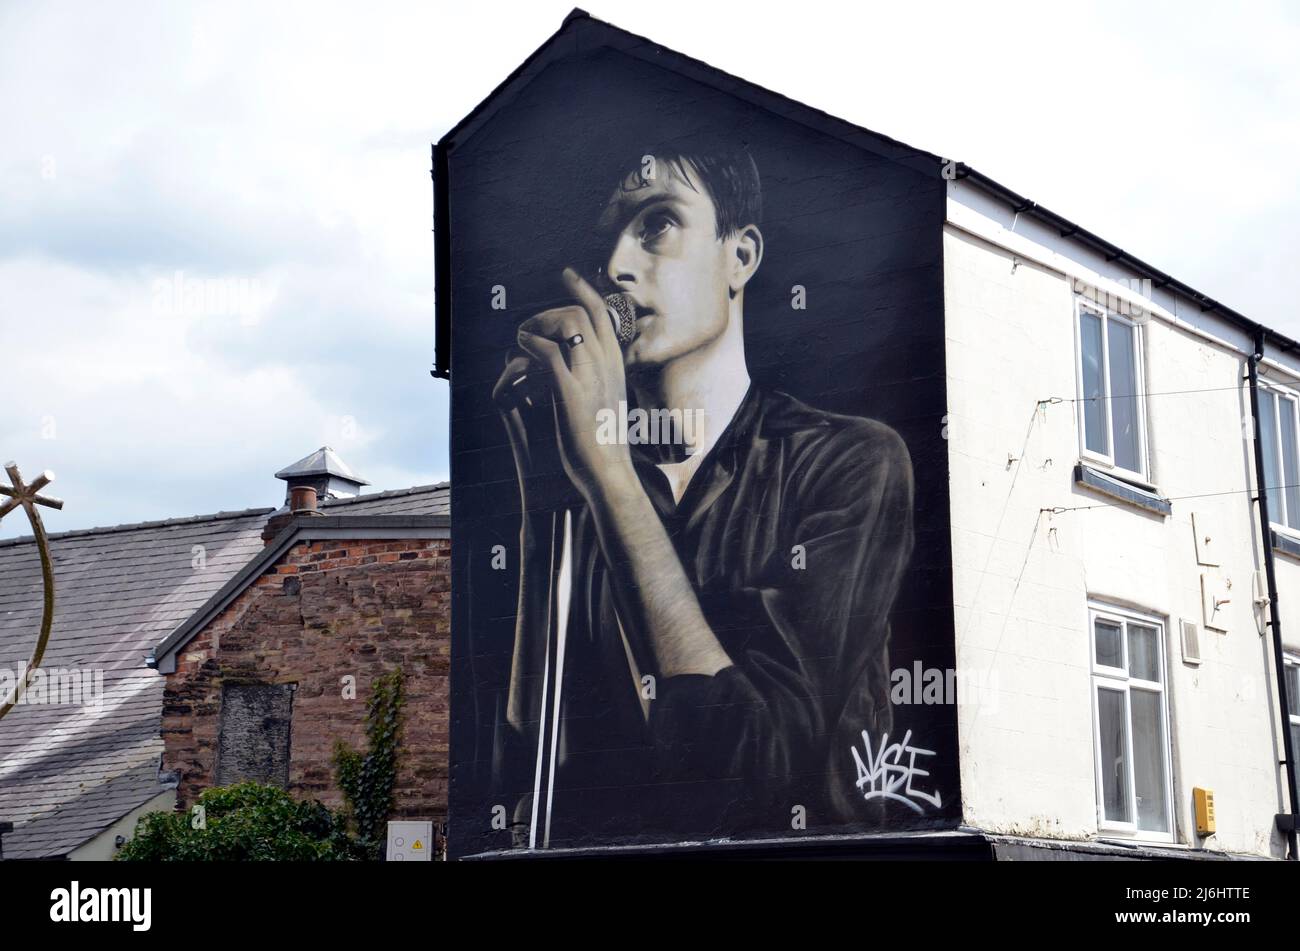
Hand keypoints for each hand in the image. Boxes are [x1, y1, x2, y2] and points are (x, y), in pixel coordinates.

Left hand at [515, 268, 636, 502]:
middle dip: (552, 308)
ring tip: (522, 336)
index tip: (569, 274)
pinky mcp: (569, 390)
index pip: (603, 314)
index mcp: (616, 364)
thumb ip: (596, 378)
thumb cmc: (606, 443)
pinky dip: (530, 345)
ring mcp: (590, 375)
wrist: (609, 471)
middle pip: (582, 311)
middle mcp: (607, 363)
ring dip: (539, 324)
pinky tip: (520, 350)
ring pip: (567, 324)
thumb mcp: (607, 401)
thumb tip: (582, 367)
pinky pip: (547, 352)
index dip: (584, 290)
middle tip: (531, 321)